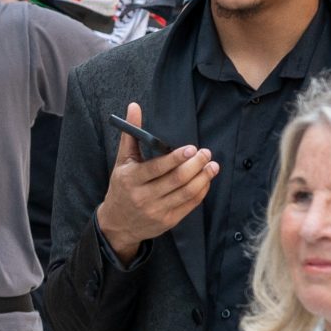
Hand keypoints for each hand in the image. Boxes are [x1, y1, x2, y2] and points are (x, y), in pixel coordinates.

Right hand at [95, 102, 216, 262]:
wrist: (117, 223)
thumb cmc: (122, 187)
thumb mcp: (122, 162)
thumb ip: (131, 135)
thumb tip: (134, 107)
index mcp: (131, 179)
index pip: (157, 168)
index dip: (176, 158)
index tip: (191, 148)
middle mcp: (144, 196)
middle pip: (176, 180)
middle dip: (195, 165)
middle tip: (206, 153)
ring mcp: (157, 211)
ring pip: (186, 193)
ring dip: (203, 178)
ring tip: (213, 166)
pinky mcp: (168, 221)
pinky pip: (189, 205)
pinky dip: (201, 191)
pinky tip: (206, 180)